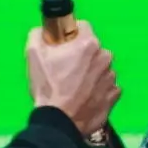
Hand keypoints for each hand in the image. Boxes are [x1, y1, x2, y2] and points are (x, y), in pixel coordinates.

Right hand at [26, 18, 117, 140]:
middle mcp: (105, 57)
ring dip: (89, 74)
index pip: (82, 26)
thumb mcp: (33, 56)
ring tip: (73, 88)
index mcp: (88, 44)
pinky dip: (96, 90)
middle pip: (92, 49)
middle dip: (81, 56)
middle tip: (64, 71)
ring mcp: (112, 77)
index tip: (61, 45)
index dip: (69, 34)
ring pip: (100, 68)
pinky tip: (83, 98)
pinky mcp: (114, 94)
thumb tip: (42, 31)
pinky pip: (106, 86)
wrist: (59, 121)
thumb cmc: (47, 87)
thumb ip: (37, 36)